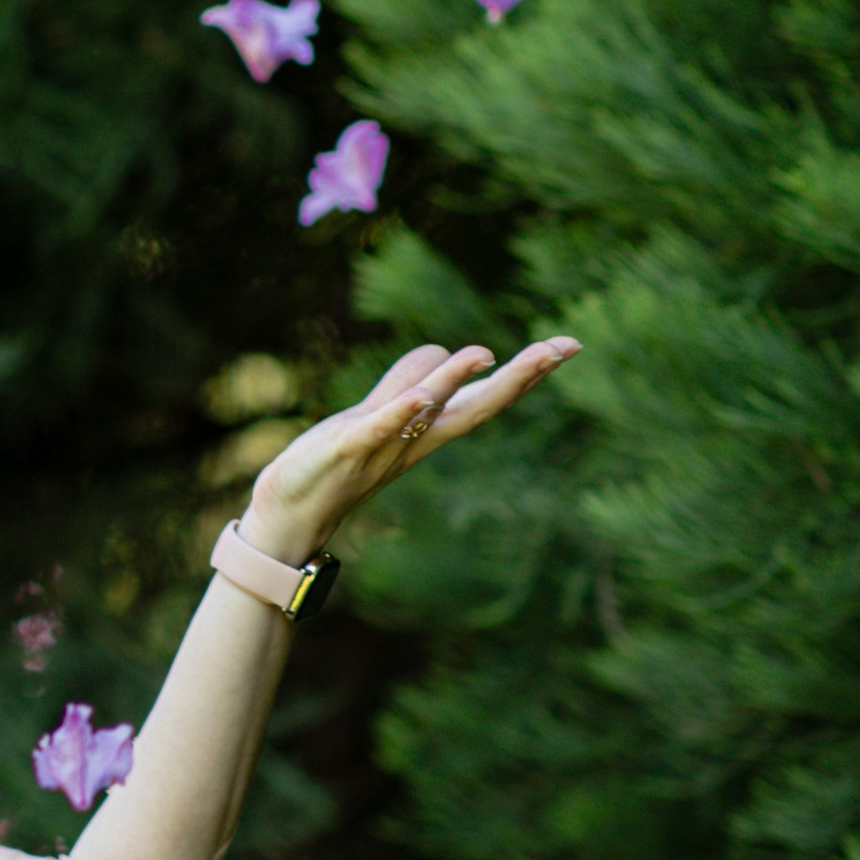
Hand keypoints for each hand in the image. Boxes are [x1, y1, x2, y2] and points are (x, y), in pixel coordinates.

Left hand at [240, 335, 580, 563]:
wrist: (290, 513)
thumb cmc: (336, 462)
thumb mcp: (376, 412)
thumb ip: (406, 381)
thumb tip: (440, 352)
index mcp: (425, 430)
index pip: (484, 397)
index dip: (525, 374)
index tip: (568, 346)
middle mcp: (415, 440)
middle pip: (477, 407)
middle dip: (519, 377)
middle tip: (561, 349)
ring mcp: (383, 446)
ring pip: (428, 411)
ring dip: (453, 381)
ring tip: (483, 351)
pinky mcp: (347, 448)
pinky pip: (380, 429)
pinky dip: (400, 413)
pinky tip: (420, 397)